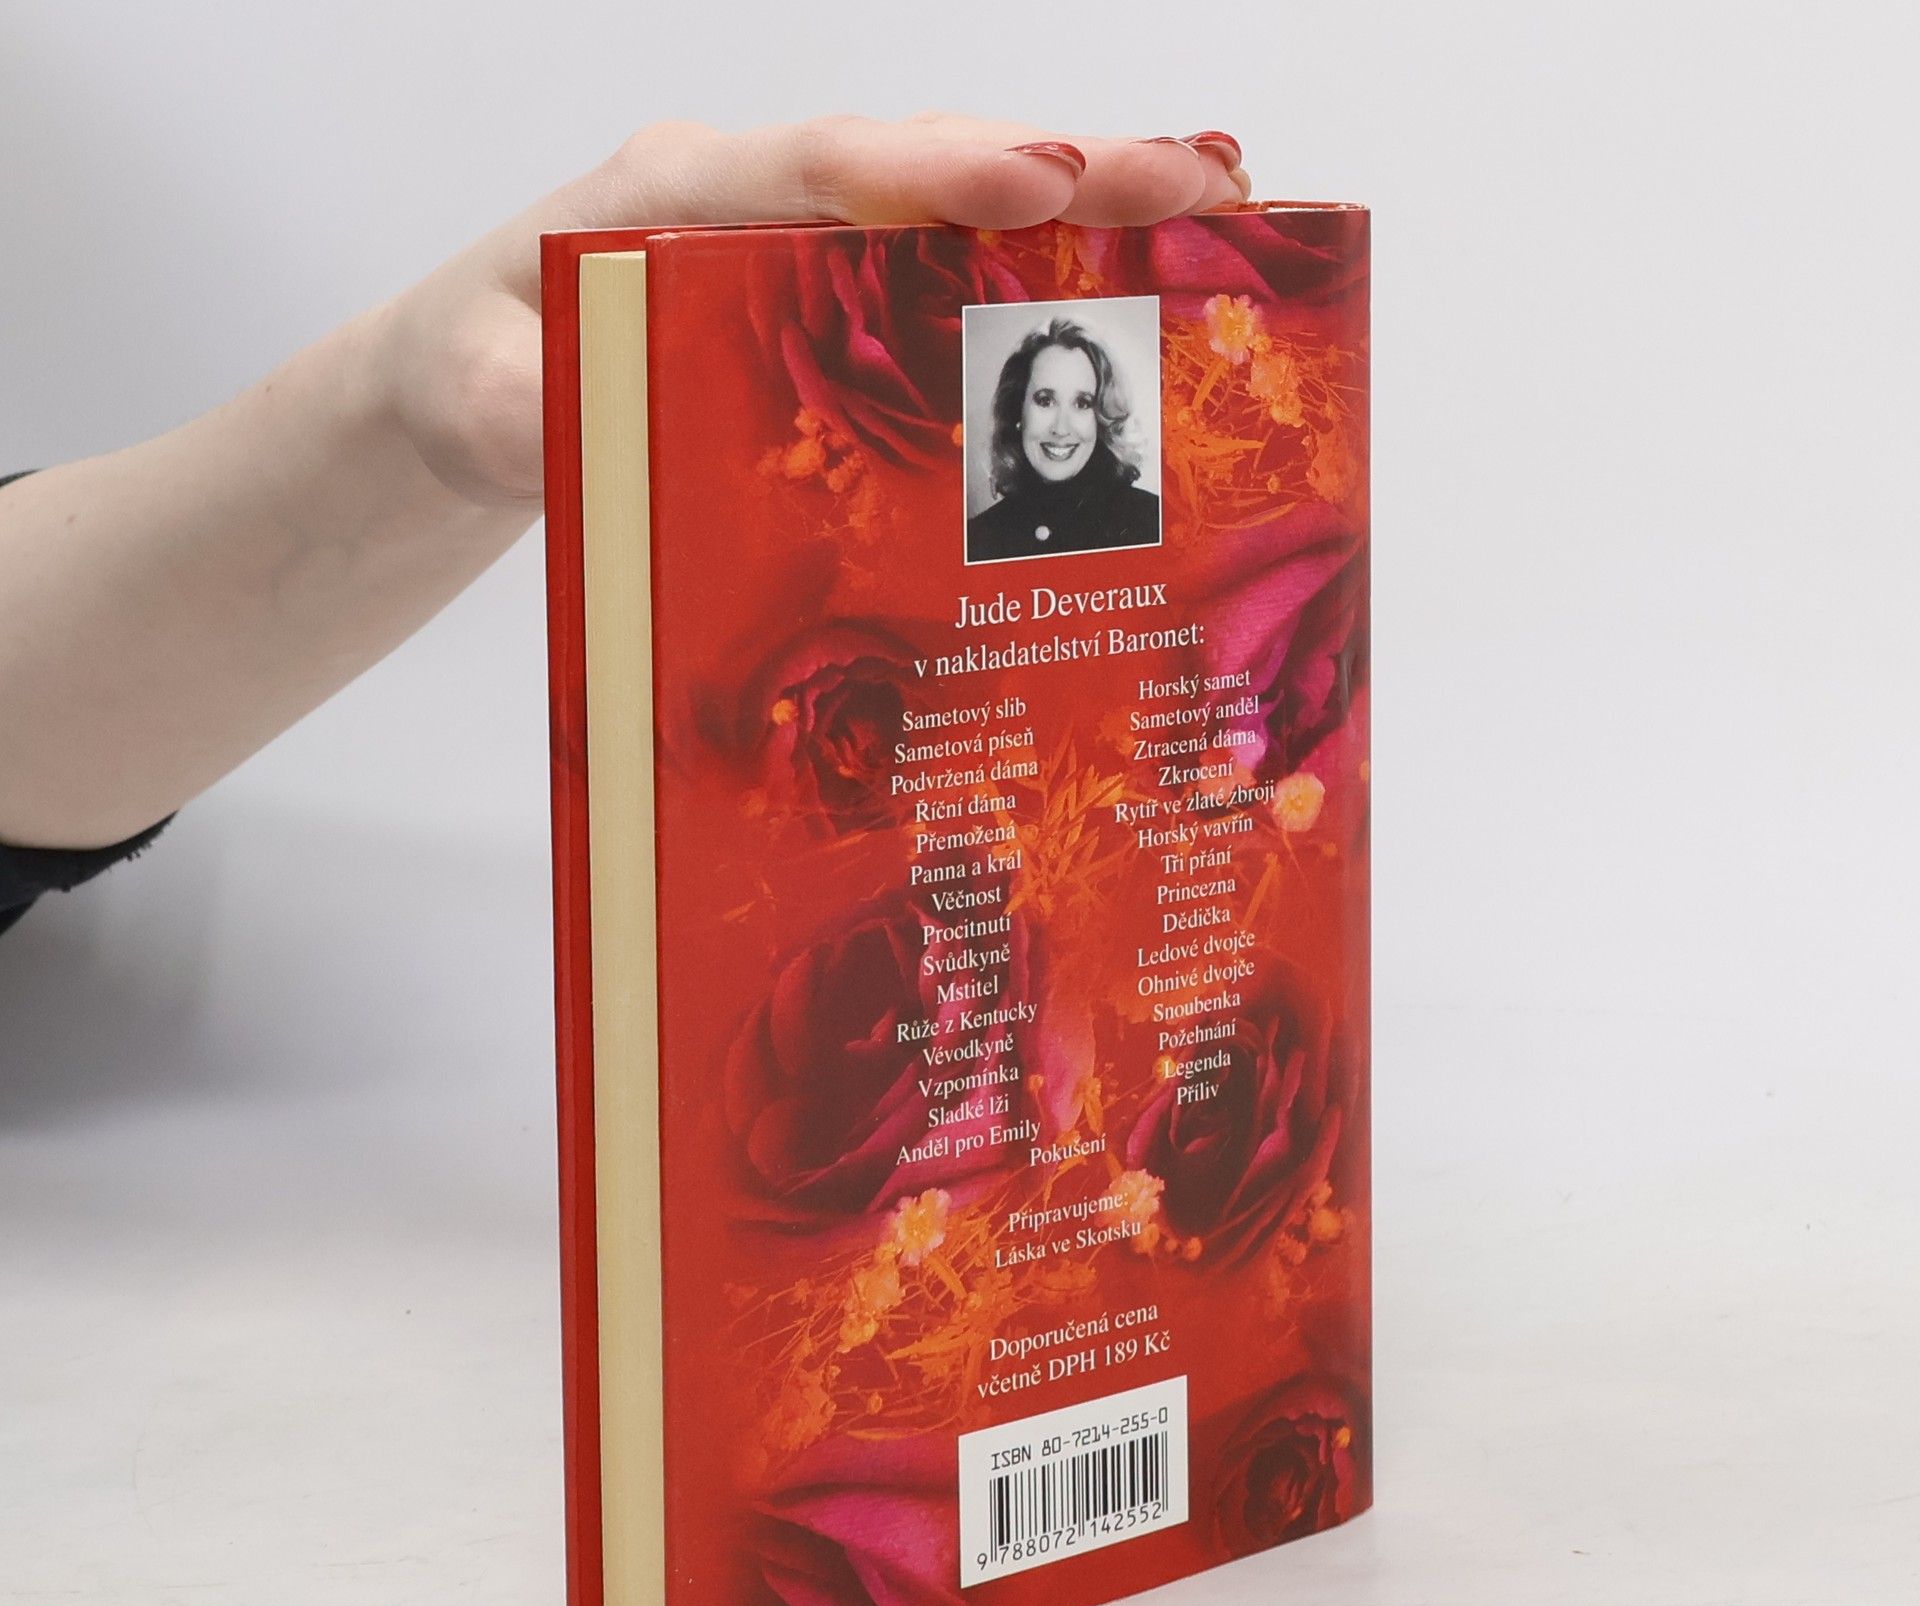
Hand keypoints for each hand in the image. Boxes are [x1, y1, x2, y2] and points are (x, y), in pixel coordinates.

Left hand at [374, 114, 1250, 506]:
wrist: (468, 397)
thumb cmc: (473, 378)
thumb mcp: (474, 400)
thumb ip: (529, 407)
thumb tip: (589, 416)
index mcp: (674, 197)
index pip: (821, 170)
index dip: (938, 170)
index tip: (1044, 179)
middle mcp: (759, 205)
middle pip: (929, 171)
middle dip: (1071, 173)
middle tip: (1209, 178)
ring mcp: (806, 253)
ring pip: (960, 221)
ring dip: (1088, 220)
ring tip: (1222, 219)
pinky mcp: (834, 308)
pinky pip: (949, 286)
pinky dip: (1043, 288)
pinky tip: (1136, 308)